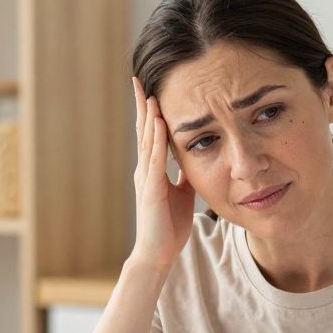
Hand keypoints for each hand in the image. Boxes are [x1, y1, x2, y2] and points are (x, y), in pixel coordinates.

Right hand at [129, 76, 195, 271]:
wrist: (158, 254)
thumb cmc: (168, 227)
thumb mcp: (182, 194)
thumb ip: (184, 175)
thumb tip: (194, 158)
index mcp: (151, 171)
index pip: (150, 134)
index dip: (149, 111)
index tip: (150, 88)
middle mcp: (144, 170)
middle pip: (142, 130)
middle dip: (142, 104)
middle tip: (138, 79)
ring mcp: (146, 179)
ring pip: (146, 140)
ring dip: (148, 115)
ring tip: (149, 92)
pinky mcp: (151, 189)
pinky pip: (154, 159)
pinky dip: (156, 139)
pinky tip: (158, 121)